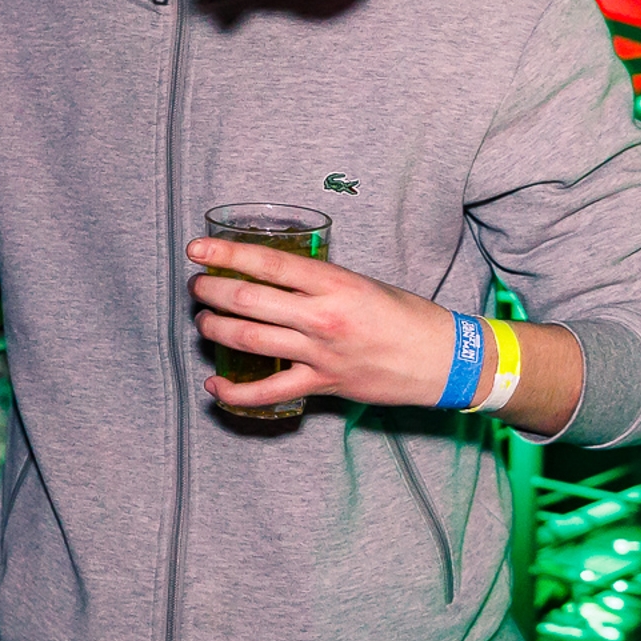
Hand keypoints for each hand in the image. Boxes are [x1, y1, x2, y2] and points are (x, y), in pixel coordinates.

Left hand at [185, 238, 456, 410]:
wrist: (443, 359)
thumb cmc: (405, 315)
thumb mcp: (360, 283)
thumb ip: (318, 281)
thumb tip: (275, 275)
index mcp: (333, 283)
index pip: (268, 263)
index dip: (226, 254)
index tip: (197, 248)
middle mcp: (322, 316)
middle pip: (248, 301)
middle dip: (211, 291)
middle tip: (197, 286)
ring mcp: (320, 354)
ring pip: (250, 340)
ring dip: (215, 329)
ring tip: (202, 321)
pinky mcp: (323, 385)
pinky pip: (269, 391)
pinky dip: (237, 392)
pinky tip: (215, 385)